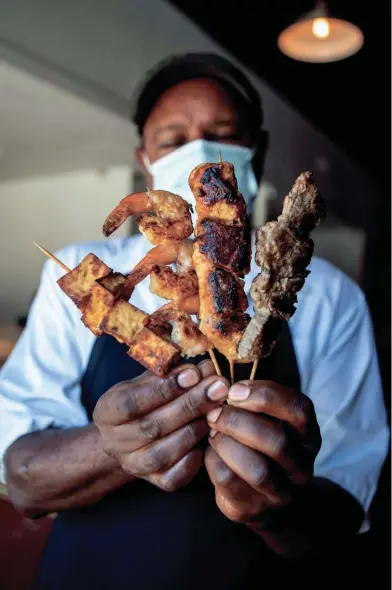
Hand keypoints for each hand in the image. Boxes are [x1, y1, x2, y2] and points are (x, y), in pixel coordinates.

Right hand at [93, 360, 228, 491]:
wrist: (132, 435)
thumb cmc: (144, 399)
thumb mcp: (146, 380)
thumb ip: (170, 373)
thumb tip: (203, 368)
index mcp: (107, 412)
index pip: (131, 403)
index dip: (163, 389)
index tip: (193, 374)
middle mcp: (115, 443)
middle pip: (153, 427)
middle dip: (191, 404)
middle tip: (219, 387)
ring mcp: (134, 465)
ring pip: (164, 453)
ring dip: (195, 428)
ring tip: (217, 409)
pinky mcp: (155, 482)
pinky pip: (175, 477)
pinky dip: (194, 459)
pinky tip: (210, 437)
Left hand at [205, 380, 321, 523]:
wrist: (259, 495)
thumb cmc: (258, 443)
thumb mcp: (266, 417)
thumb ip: (254, 400)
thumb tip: (223, 385)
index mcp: (308, 434)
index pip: (298, 409)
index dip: (265, 396)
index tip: (234, 391)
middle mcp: (302, 464)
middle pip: (277, 441)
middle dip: (238, 422)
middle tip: (214, 412)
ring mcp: (281, 491)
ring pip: (257, 469)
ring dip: (226, 443)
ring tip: (212, 432)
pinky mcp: (254, 508)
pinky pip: (229, 481)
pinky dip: (212, 460)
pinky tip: (211, 451)